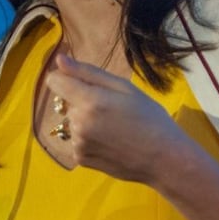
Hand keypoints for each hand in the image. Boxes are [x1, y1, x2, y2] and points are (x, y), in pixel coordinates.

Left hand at [45, 53, 186, 183]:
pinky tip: (111, 143)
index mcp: (89, 101)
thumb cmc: (150, 117)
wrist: (164, 159)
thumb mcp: (124, 88)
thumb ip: (87, 73)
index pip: (54, 81)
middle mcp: (78, 123)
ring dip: (86, 122)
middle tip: (113, 110)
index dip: (67, 79)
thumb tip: (59, 60)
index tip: (85, 84)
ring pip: (72, 122)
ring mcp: (78, 144)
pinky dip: (89, 139)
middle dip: (83, 102)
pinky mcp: (81, 159)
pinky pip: (77, 140)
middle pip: (67, 103)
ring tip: (114, 128)